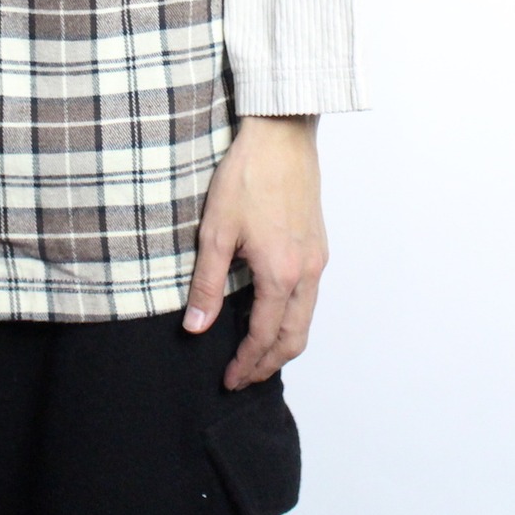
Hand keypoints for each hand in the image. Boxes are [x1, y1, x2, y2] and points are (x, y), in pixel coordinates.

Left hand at [182, 113, 327, 389]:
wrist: (281, 136)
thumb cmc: (247, 176)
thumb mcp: (215, 231)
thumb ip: (206, 284)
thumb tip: (196, 326)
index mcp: (281, 274)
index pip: (265, 337)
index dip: (246, 364)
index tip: (229, 379)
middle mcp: (307, 272)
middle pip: (294, 338)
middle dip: (269, 364)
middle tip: (244, 377)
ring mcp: (317, 257)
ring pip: (306, 317)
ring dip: (283, 343)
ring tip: (257, 352)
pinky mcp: (318, 243)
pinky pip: (310, 295)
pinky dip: (293, 316)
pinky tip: (271, 310)